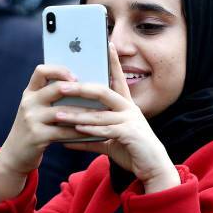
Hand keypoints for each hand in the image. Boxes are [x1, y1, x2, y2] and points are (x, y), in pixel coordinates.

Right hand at [0, 64, 91, 200]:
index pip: (41, 71)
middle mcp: (29, 102)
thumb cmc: (34, 128)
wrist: (15, 155)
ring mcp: (31, 119)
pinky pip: (64, 131)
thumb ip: (51, 97)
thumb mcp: (37, 109)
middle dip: (80, 90)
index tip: (76, 76)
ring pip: (64, 112)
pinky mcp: (37, 136)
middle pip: (56, 88)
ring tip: (102, 114)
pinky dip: (80, 131)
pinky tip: (93, 132)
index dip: (59, 70)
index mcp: (30, 92)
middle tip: (98, 95)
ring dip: (85, 113)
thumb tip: (82, 85)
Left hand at [57, 44, 179, 193]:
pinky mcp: (131, 134)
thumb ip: (89, 138)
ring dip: (78, 114)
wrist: (153, 168)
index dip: (112, 61)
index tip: (106, 43)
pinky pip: (106, 130)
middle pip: (103, 91)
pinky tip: (75, 131)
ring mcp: (131, 121)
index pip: (117, 79)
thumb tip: (66, 139)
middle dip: (81, 88)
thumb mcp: (109, 142)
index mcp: (125, 105)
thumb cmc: (132, 151)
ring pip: (100, 113)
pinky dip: (90, 130)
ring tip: (58, 114)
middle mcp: (129, 109)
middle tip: (61, 86)